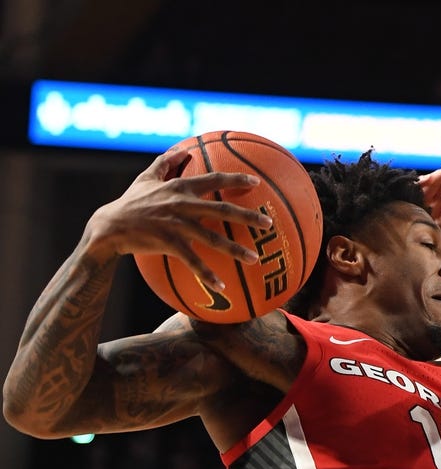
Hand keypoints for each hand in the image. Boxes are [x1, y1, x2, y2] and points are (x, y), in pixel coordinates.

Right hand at [84, 149, 271, 290]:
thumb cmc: (130, 202)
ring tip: (254, 259)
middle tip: (268, 223)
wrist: (109, 226)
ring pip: (212, 238)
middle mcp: (181, 203)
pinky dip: (207, 274)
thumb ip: (166, 162)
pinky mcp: (168, 243)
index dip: (236, 180)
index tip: (257, 184)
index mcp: (179, 187)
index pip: (214, 179)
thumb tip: (183, 148)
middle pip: (222, 209)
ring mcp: (176, 224)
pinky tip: (222, 286)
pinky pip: (192, 261)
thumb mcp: (146, 178)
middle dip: (248, 216)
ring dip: (235, 250)